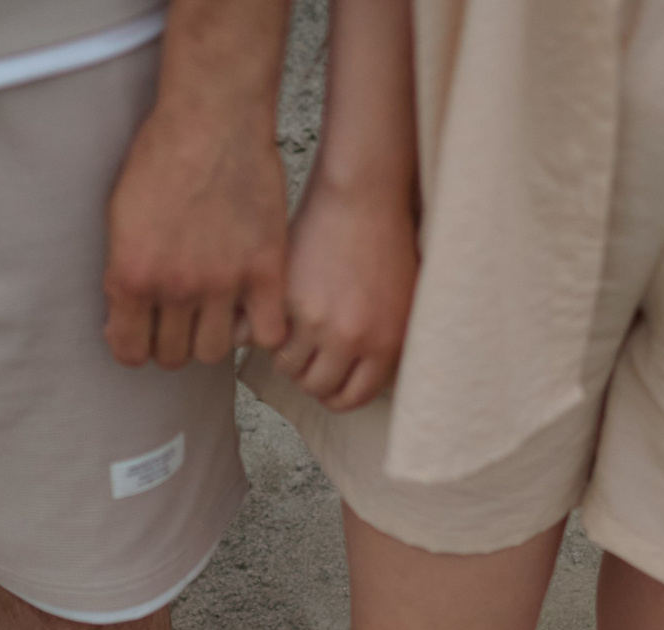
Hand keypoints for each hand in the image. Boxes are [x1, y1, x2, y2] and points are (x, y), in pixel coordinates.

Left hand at [104, 98, 288, 367]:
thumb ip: (122, 272)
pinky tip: (252, 309)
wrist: (212, 118)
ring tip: (213, 314)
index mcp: (132, 276)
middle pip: (174, 356)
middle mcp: (176, 287)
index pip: (130, 351)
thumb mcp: (119, 217)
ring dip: (211, 338)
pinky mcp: (266, 269)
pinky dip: (260, 329)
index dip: (135, 346)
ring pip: (215, 352)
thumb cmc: (162, 154)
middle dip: (172, 342)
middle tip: (179, 321)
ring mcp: (224, 281)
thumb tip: (126, 313)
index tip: (143, 336)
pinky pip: (267, 332)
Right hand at [273, 176, 415, 411]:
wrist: (362, 196)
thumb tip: (361, 382)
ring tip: (288, 331)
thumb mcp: (404, 303)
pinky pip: (262, 336)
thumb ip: (387, 346)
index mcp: (385, 344)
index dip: (335, 395)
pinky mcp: (285, 297)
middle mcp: (351, 338)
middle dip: (308, 374)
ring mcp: (315, 320)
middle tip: (304, 354)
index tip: (326, 384)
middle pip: (315, 386)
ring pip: (286, 365)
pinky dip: (258, 330)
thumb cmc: (385, 243)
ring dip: (284, 352)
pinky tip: (266, 316)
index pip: (351, 398)